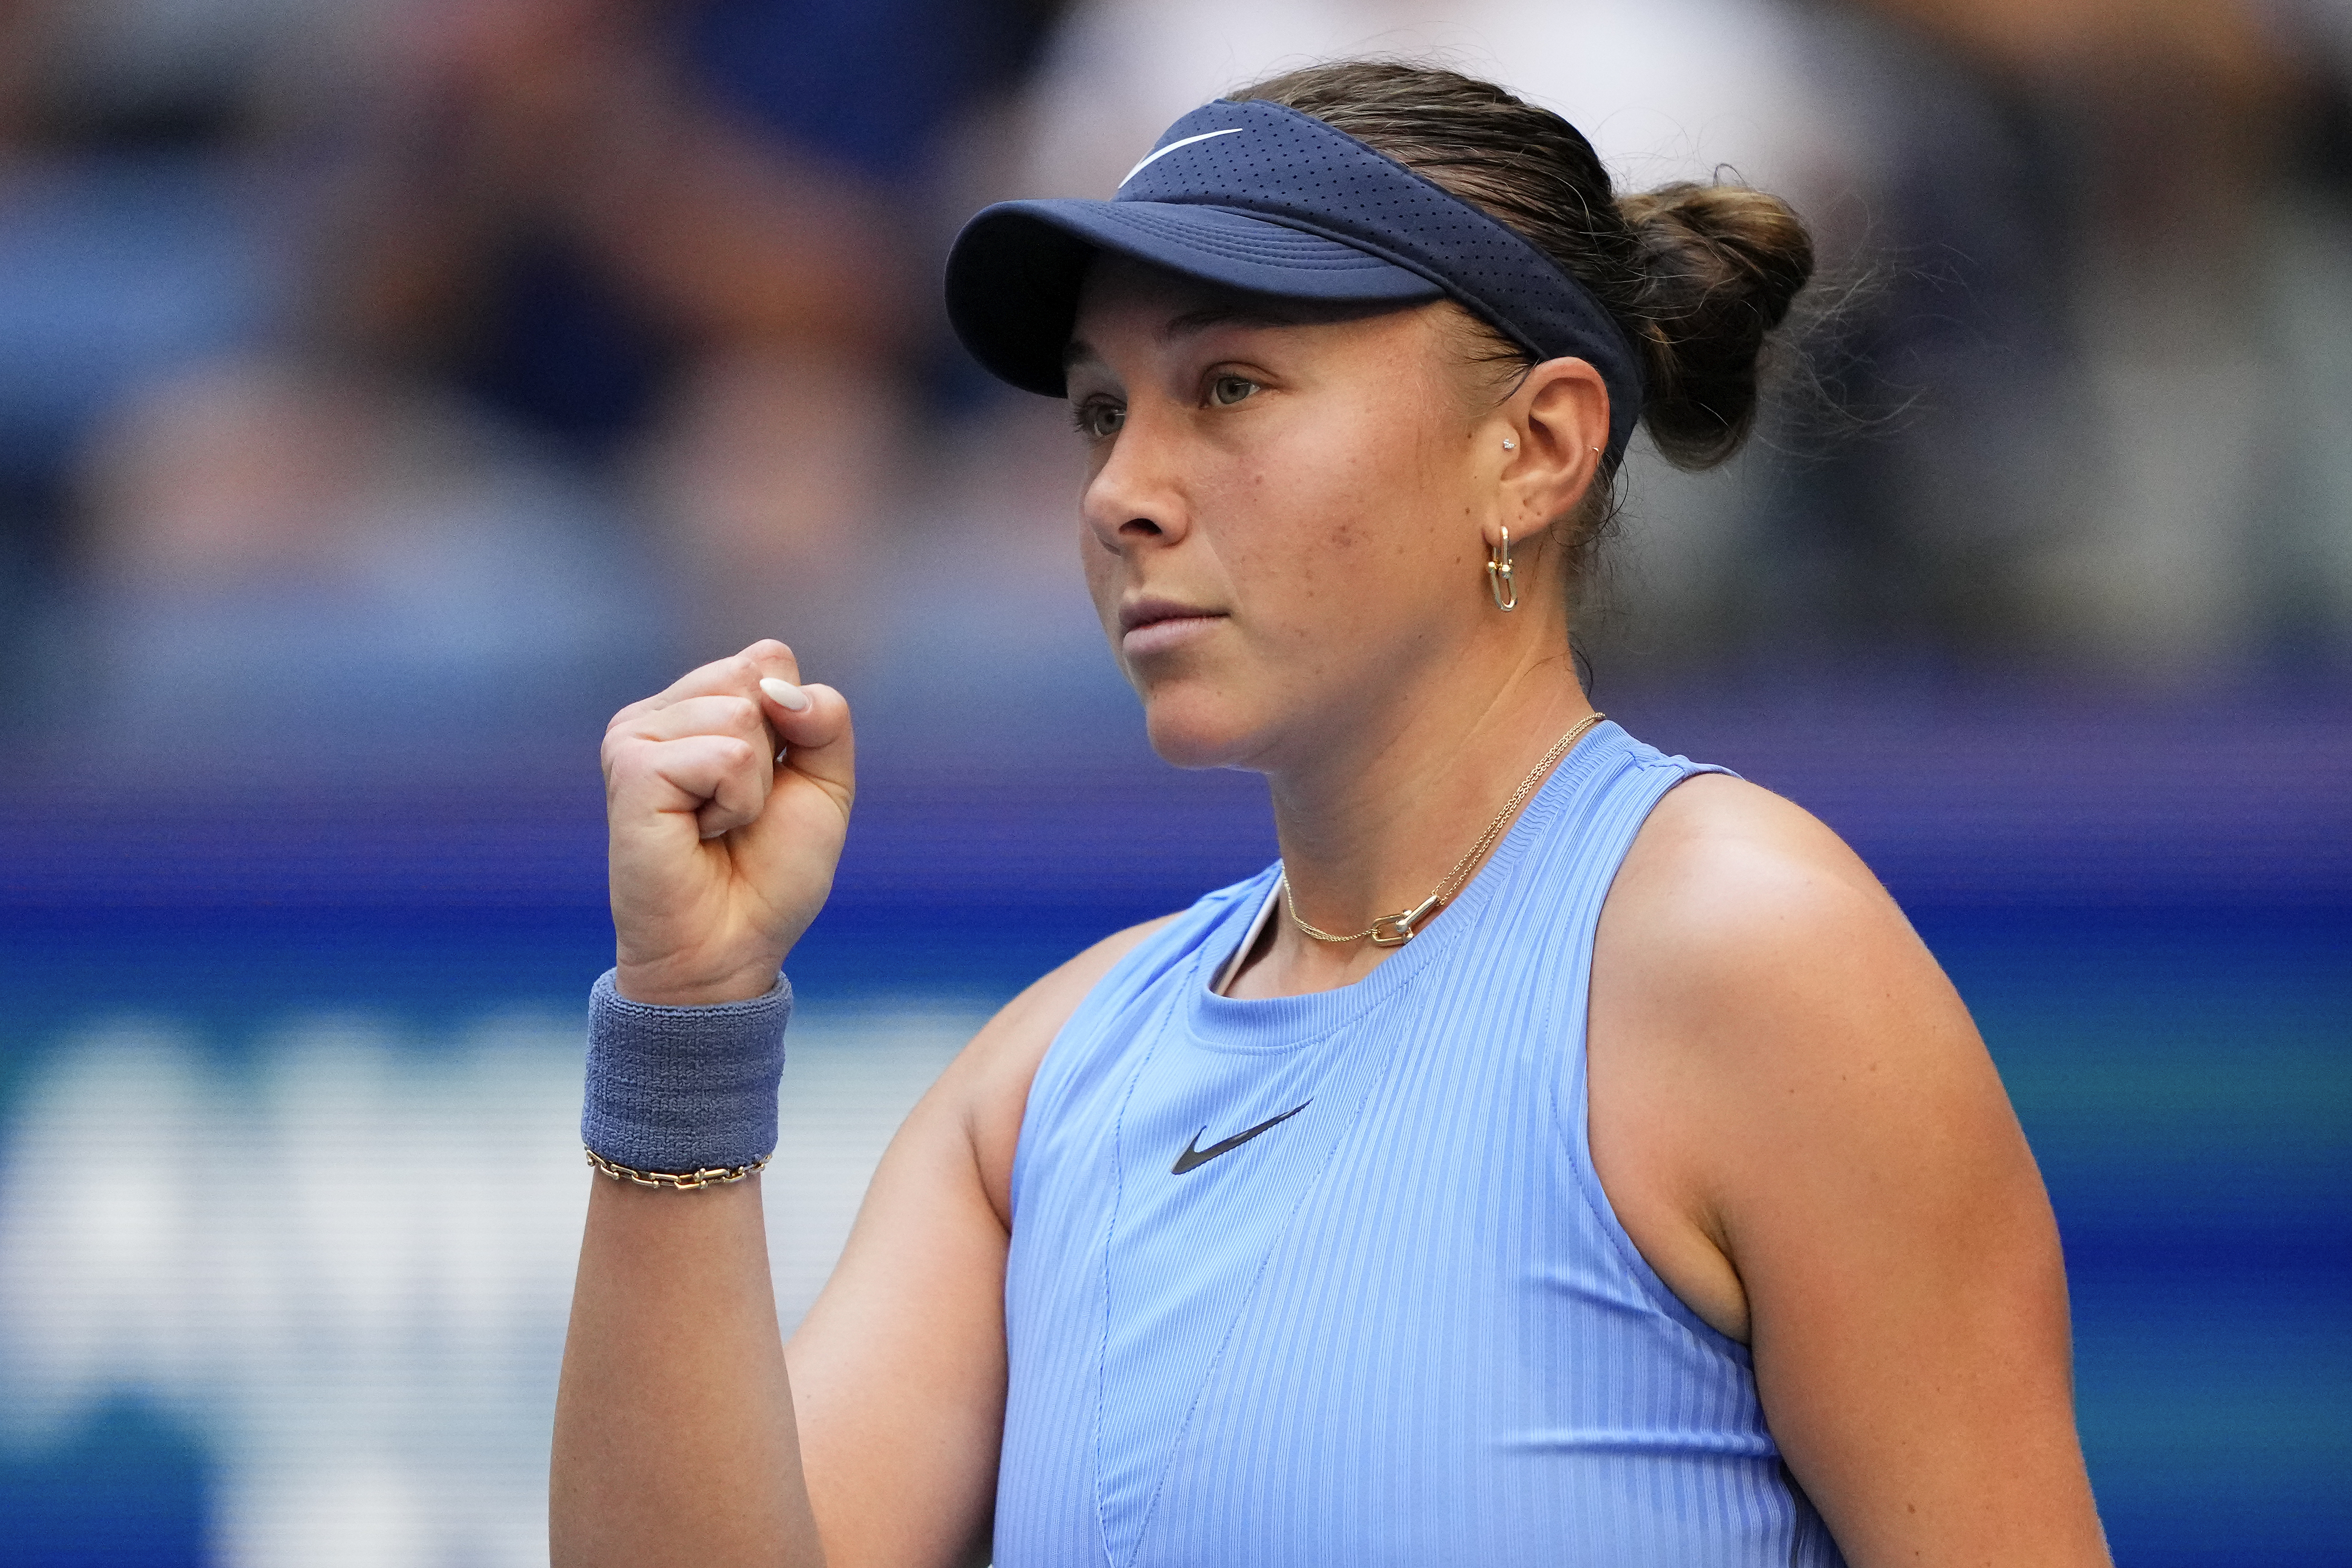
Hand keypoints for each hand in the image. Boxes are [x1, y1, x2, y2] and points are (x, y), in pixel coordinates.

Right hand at [600, 640, 853, 1004]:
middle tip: (739, 810)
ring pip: (742, 715)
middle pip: (757, 676)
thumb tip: (779, 689)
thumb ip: (825, 719)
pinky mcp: (631, 768)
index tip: (770, 783)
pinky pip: (725, 756)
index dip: (796, 723)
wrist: (731, 946)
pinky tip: (699, 833)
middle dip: (776, 755)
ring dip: (754, 788)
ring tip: (717, 825)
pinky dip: (735, 803)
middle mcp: (659, 712)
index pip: (769, 658)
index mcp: (696, 705)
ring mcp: (636, 736)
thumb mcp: (825, 785)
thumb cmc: (770, 872)